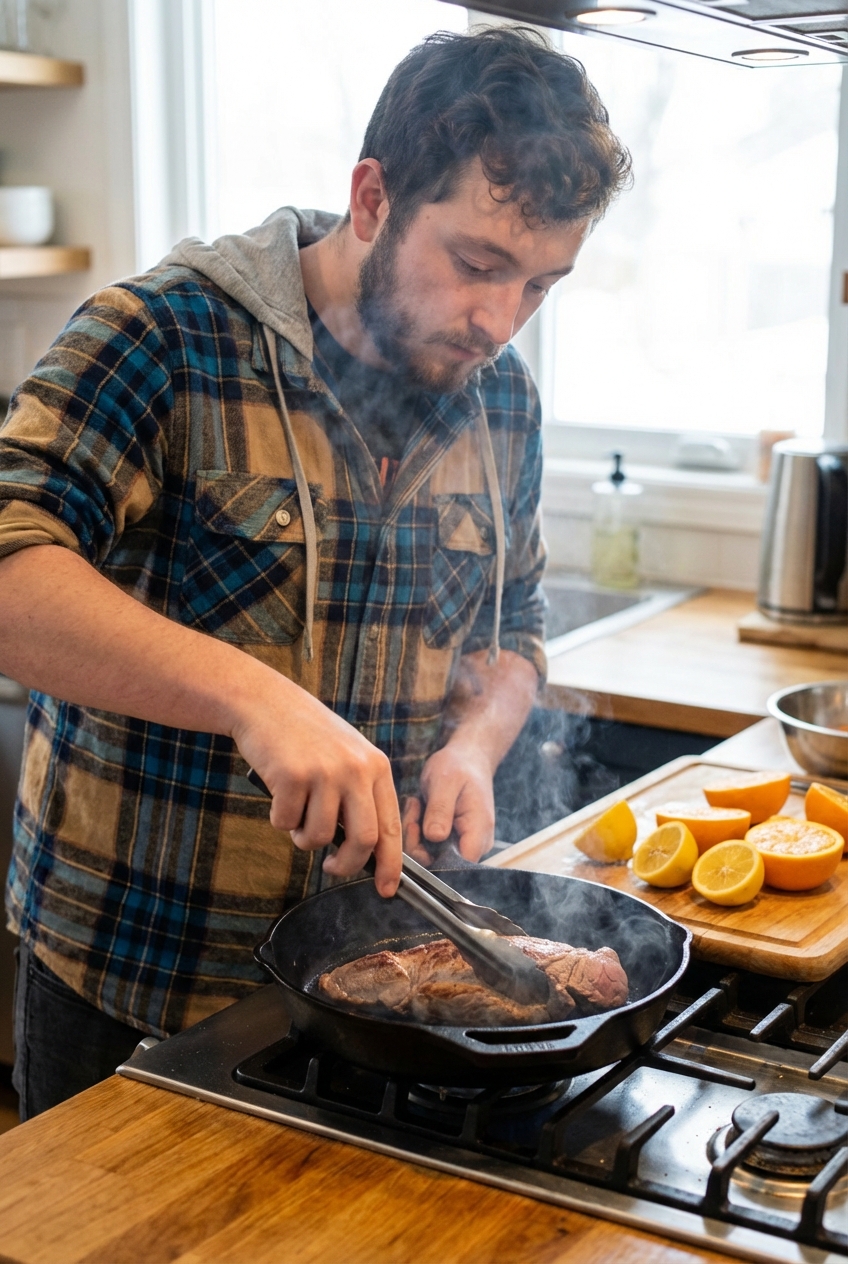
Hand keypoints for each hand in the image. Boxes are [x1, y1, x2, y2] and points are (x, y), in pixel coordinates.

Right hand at [229, 674, 401, 895]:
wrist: (265, 702)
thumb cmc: (305, 735)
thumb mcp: (346, 756)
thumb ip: (359, 795)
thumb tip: (365, 851)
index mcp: (375, 766)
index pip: (390, 827)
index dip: (390, 864)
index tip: (387, 888)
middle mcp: (356, 769)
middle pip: (363, 840)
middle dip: (346, 865)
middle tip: (333, 867)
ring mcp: (325, 772)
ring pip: (319, 837)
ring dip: (303, 837)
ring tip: (296, 813)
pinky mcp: (292, 776)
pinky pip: (286, 823)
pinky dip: (279, 819)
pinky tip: (277, 793)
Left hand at [411, 744, 496, 863]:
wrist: (466, 758)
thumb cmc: (460, 766)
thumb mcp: (445, 782)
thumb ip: (440, 810)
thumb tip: (434, 836)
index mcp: (478, 832)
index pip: (456, 866)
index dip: (429, 856)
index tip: (415, 827)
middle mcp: (474, 843)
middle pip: (439, 863)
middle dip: (417, 841)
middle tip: (413, 811)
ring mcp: (462, 843)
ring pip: (430, 856)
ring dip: (415, 833)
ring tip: (416, 805)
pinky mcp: (450, 840)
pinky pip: (428, 846)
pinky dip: (417, 830)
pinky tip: (418, 808)